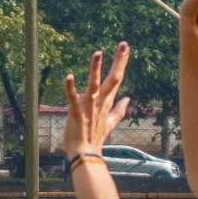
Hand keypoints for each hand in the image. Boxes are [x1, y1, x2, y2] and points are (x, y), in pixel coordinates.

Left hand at [61, 43, 131, 159]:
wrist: (86, 153)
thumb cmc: (95, 138)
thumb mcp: (110, 123)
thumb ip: (119, 110)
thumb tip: (128, 99)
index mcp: (107, 103)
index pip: (116, 79)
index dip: (121, 62)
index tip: (126, 48)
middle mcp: (100, 102)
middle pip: (112, 79)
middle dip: (118, 61)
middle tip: (123, 44)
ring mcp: (88, 107)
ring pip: (94, 85)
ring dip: (95, 69)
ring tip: (98, 53)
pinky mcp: (75, 112)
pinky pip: (72, 98)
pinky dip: (70, 87)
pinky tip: (69, 76)